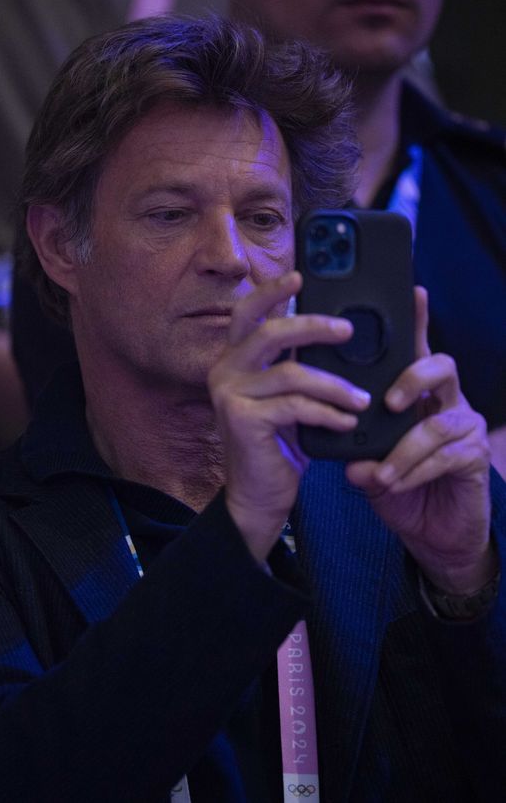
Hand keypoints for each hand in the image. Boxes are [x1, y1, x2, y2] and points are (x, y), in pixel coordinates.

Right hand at [208, 271, 369, 561]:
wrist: (260, 496)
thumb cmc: (280, 446)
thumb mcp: (292, 399)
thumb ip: (302, 368)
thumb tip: (341, 336)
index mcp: (235, 359)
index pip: (247, 313)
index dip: (272, 291)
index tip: (301, 276)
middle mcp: (225, 370)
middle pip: (269, 332)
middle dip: (312, 326)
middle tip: (348, 329)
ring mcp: (229, 394)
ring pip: (291, 373)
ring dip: (334, 385)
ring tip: (363, 399)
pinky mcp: (241, 419)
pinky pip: (295, 406)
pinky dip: (327, 413)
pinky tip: (347, 422)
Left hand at [346, 287, 493, 593]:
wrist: (432, 534)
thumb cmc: (400, 488)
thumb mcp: (369, 465)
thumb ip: (357, 453)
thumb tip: (350, 460)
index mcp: (417, 395)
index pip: (417, 351)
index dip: (419, 321)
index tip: (413, 291)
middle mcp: (446, 402)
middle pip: (441, 366)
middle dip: (413, 378)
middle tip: (388, 402)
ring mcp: (465, 427)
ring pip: (438, 423)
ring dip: (403, 451)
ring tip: (380, 474)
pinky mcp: (475, 456)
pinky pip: (445, 456)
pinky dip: (414, 471)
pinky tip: (395, 483)